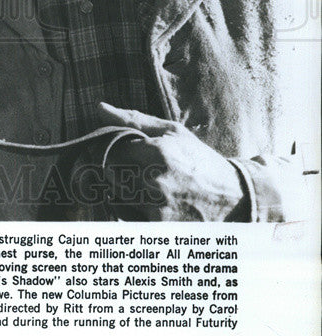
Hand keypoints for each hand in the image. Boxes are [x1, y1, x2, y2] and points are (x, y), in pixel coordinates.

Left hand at [97, 102, 245, 220]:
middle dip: (118, 169)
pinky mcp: (159, 227)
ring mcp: (156, 207)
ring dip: (124, 190)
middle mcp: (154, 180)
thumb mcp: (173, 132)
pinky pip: (127, 216)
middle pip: (110, 173)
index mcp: (157, 152)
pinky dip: (132, 209)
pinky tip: (152, 203)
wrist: (235, 198)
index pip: (110, 149)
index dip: (114, 150)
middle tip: (139, 170)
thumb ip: (133, 120)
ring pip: (116, 194)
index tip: (126, 152)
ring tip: (149, 186)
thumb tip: (99, 108)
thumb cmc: (200, 160)